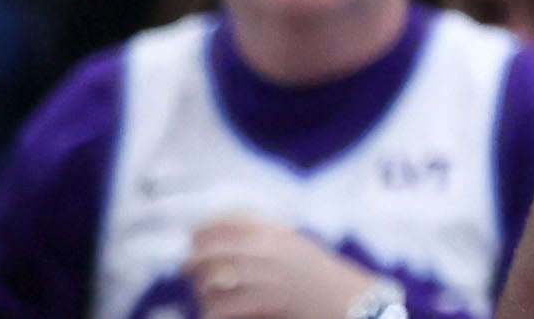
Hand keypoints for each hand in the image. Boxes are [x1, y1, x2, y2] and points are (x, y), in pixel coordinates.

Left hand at [181, 218, 384, 318]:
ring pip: (211, 281)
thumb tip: (227, 229)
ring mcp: (263, 279)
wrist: (345, 298)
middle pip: (210, 251)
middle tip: (188, 267)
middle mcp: (266, 251)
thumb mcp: (295, 243)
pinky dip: (212, 309)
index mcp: (273, 232)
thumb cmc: (319, 272)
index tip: (193, 238)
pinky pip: (221, 307)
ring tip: (204, 291)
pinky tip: (213, 310)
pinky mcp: (263, 304)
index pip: (223, 224)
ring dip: (202, 288)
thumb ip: (266, 233)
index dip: (201, 232)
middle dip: (193, 260)